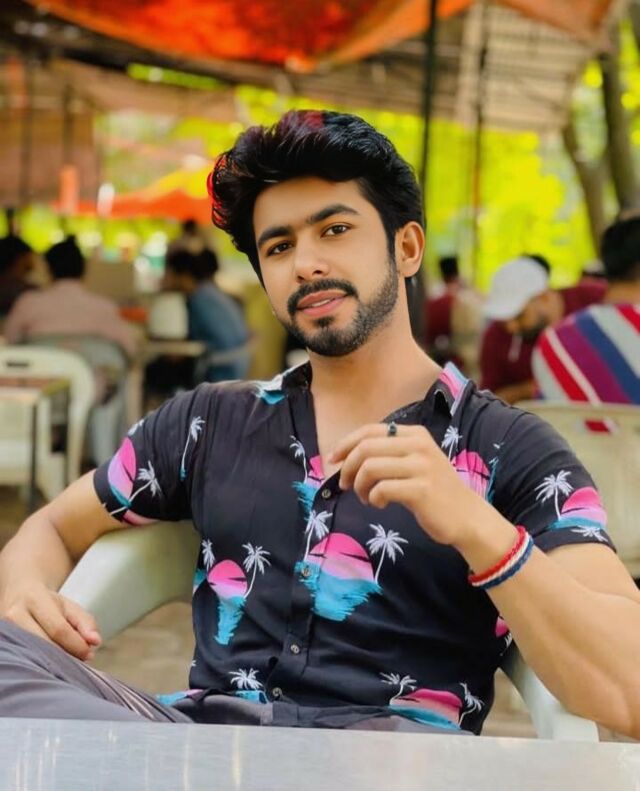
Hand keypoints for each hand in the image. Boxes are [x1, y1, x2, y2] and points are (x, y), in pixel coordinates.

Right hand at [1, 582, 101, 660]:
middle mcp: (15, 615)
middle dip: (65, 656)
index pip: (58, 629)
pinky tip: (50, 667)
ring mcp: (5, 632)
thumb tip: (95, 642)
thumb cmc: (49, 604)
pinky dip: (40, 665)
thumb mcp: (70, 607)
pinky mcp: (3, 645)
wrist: (19, 594)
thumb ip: (86, 623)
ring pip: (32, 655)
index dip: (76, 645)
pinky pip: (24, 659)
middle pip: (44, 645)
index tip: (89, 654)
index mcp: (35, 600)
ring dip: (53, 663)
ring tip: (65, 664)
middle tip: (78, 662)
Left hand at [331, 423, 492, 547]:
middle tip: (345, 485)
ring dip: (359, 485)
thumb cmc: (435, 491)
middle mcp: (418, 445)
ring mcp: (421, 466)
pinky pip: (381, 489)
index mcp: (415, 434)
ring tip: (365, 497)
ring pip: (370, 467)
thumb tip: (346, 456)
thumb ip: (388, 454)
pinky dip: (373, 498)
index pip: (370, 430)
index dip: (346, 443)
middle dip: (347, 467)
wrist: (466, 516)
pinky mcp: (421, 489)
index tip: (333, 459)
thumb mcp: (415, 462)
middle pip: (366, 448)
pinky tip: (379, 504)